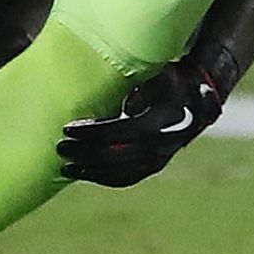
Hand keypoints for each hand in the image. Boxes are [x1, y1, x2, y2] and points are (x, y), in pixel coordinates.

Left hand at [56, 61, 223, 187]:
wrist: (193, 97)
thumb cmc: (171, 80)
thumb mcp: (164, 75)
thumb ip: (148, 87)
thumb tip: (128, 107)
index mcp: (166, 119)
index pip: (125, 130)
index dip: (96, 132)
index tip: (69, 128)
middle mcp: (164, 144)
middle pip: (120, 154)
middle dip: (86, 153)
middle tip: (60, 147)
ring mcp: (160, 159)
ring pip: (121, 171)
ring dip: (90, 171)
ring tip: (64, 167)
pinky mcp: (153, 167)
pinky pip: (126, 178)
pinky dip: (102, 178)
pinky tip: (82, 173)